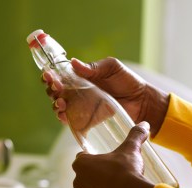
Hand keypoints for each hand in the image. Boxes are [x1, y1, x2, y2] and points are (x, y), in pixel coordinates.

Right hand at [43, 58, 168, 136]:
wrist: (141, 101)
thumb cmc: (127, 81)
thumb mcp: (112, 67)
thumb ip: (94, 67)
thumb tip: (73, 63)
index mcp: (80, 77)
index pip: (60, 75)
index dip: (51, 75)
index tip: (49, 74)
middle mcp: (77, 92)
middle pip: (55, 91)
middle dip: (51, 89)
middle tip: (56, 87)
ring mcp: (80, 106)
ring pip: (59, 106)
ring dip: (55, 104)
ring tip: (61, 102)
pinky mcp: (85, 120)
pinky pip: (70, 120)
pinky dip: (63, 118)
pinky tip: (64, 114)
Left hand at [72, 122, 154, 187]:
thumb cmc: (127, 170)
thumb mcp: (131, 149)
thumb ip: (135, 135)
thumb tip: (144, 124)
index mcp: (81, 164)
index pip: (83, 157)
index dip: (94, 158)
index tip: (105, 160)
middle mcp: (77, 181)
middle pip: (85, 174)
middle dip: (95, 174)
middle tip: (112, 173)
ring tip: (115, 186)